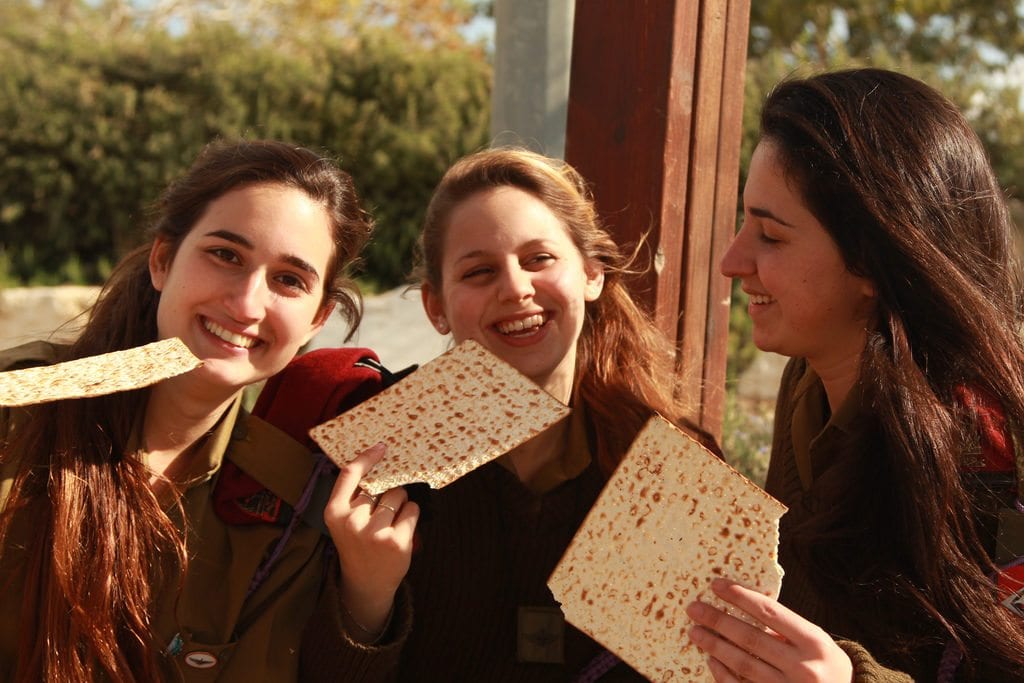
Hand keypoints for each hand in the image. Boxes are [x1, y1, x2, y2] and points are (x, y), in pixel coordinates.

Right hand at [323, 443, 419, 641]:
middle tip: (382, 515)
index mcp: (334, 512)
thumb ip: (355, 495)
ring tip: (391, 524)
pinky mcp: (396, 541)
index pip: (350, 474)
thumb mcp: (345, 520)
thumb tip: (380, 461)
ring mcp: (374, 532)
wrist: (366, 583)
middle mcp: (352, 521)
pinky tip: (401, 530)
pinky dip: (411, 515)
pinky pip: (413, 509)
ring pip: (400, 495)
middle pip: (382, 485)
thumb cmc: (358, 544)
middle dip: (388, 493)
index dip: (367, 457)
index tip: (382, 447)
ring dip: (401, 504)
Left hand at [686, 579, 852, 682]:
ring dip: (715, 646)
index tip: (716, 585)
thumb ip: (786, 629)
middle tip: (694, 608)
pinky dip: (724, 674)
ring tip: (695, 632)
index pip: (770, 612)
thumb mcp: (816, 643)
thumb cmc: (826, 666)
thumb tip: (742, 609)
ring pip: (743, 664)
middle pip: (751, 638)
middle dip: (718, 621)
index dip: (740, 597)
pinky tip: (711, 660)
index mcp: (814, 642)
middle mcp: (803, 667)